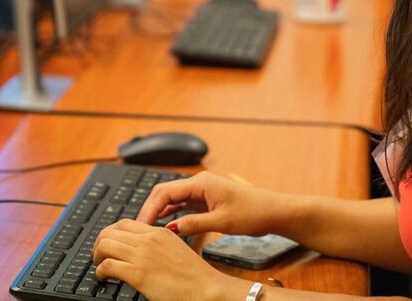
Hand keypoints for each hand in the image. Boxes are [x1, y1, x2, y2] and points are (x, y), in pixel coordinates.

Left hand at [93, 218, 248, 300]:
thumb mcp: (176, 249)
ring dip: (96, 255)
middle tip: (98, 254)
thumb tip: (142, 251)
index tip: (108, 242)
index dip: (111, 232)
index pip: (125, 223)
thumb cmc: (194, 275)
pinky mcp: (138, 273)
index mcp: (159, 232)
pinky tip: (103, 277)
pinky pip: (108, 265)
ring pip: (106, 244)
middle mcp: (149, 239)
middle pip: (111, 230)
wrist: (205, 288)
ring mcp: (143, 255)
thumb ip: (158, 245)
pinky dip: (100, 270)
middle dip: (99, 242)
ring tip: (98, 265)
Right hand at [137, 171, 285, 236]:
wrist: (272, 210)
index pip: (165, 192)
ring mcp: (201, 190)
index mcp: (201, 182)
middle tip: (139, 228)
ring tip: (147, 227)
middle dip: (150, 208)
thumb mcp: (221, 221)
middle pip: (165, 192)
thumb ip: (194, 224)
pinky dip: (170, 211)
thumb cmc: (252, 212)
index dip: (150, 208)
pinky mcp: (205, 198)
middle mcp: (198, 182)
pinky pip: (181, 202)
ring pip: (172, 197)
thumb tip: (170, 229)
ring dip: (159, 210)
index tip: (142, 225)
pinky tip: (162, 223)